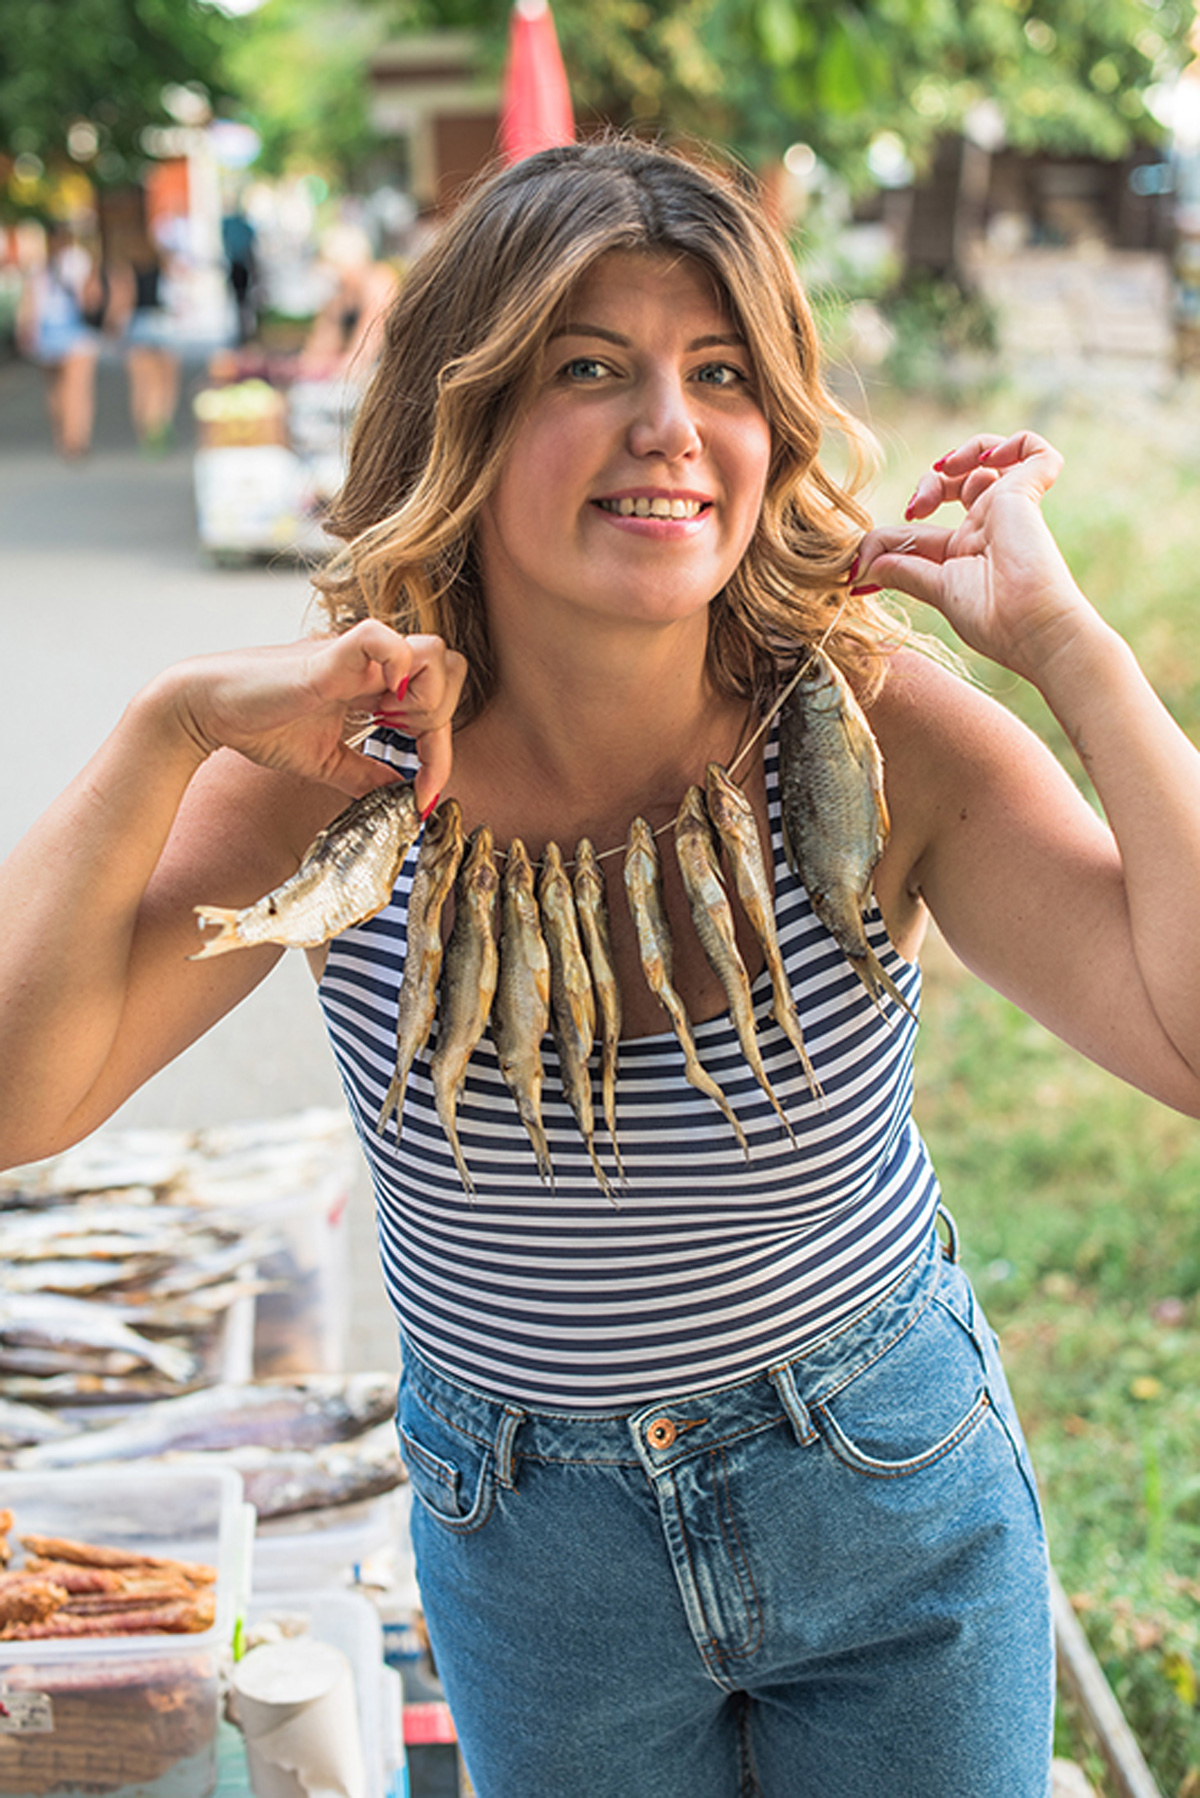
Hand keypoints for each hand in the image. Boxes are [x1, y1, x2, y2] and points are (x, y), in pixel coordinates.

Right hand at [164, 619, 466, 812]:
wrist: (209, 710)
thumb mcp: (326, 761)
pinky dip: (398, 667)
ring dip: (426, 697)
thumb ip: (364, 774)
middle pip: (452, 668)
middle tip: (404, 747)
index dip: (440, 756)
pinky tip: (379, 701)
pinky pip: (386, 638)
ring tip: (388, 722)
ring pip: (435, 649)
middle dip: (441, 719)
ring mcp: (358, 654)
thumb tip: (402, 792)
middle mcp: (374, 663)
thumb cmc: (262, 726)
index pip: (438, 706)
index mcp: (375, 683)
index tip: (423, 798)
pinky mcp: (332, 652)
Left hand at [851, 431, 1096, 685]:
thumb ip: (899, 571)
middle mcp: (986, 527)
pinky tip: (987, 461)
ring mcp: (1008, 508)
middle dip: (928, 484)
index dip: (888, 538)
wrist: (1031, 624)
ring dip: (961, 453)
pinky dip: (1014, 443)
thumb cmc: (991, 618)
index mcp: (963, 552)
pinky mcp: (1027, 493)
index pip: (921, 529)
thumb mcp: (934, 590)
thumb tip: (855, 569)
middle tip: (917, 510)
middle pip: (954, 483)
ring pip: (990, 457)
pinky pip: (1037, 452)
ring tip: (946, 469)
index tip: (859, 566)